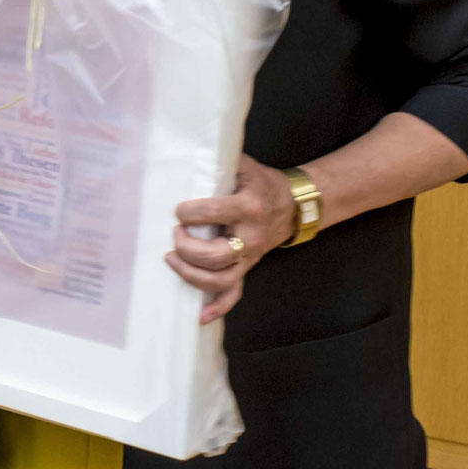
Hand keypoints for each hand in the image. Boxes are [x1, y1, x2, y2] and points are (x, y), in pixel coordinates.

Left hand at [166, 154, 297, 323]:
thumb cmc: (262, 183)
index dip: (188, 212)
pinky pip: (235, 294)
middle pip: (215, 254)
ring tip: (172, 259)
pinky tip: (200, 316)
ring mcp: (249, 256)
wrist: (295, 205)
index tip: (178, 210)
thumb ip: (219, 162)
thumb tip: (187, 152)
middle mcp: (249, 236)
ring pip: (220, 278)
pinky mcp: (248, 267)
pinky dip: (218, 307)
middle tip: (174, 234)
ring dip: (191, 275)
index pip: (211, 213)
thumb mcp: (244, 166)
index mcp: (247, 207)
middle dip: (187, 247)